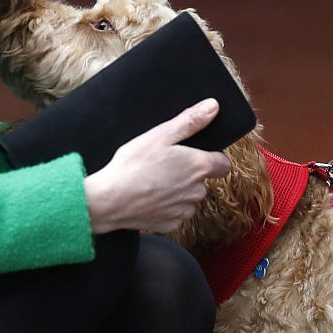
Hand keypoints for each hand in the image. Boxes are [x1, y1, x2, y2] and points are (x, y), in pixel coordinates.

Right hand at [83, 100, 231, 234]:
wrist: (109, 200)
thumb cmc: (132, 165)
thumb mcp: (160, 135)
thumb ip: (190, 121)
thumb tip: (213, 107)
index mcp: (198, 166)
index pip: (223, 164)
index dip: (211, 159)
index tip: (193, 156)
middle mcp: (197, 191)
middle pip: (202, 181)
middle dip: (188, 174)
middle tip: (163, 166)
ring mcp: (184, 210)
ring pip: (188, 198)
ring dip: (177, 192)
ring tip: (152, 182)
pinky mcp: (171, 224)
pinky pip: (174, 213)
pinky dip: (165, 207)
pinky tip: (147, 198)